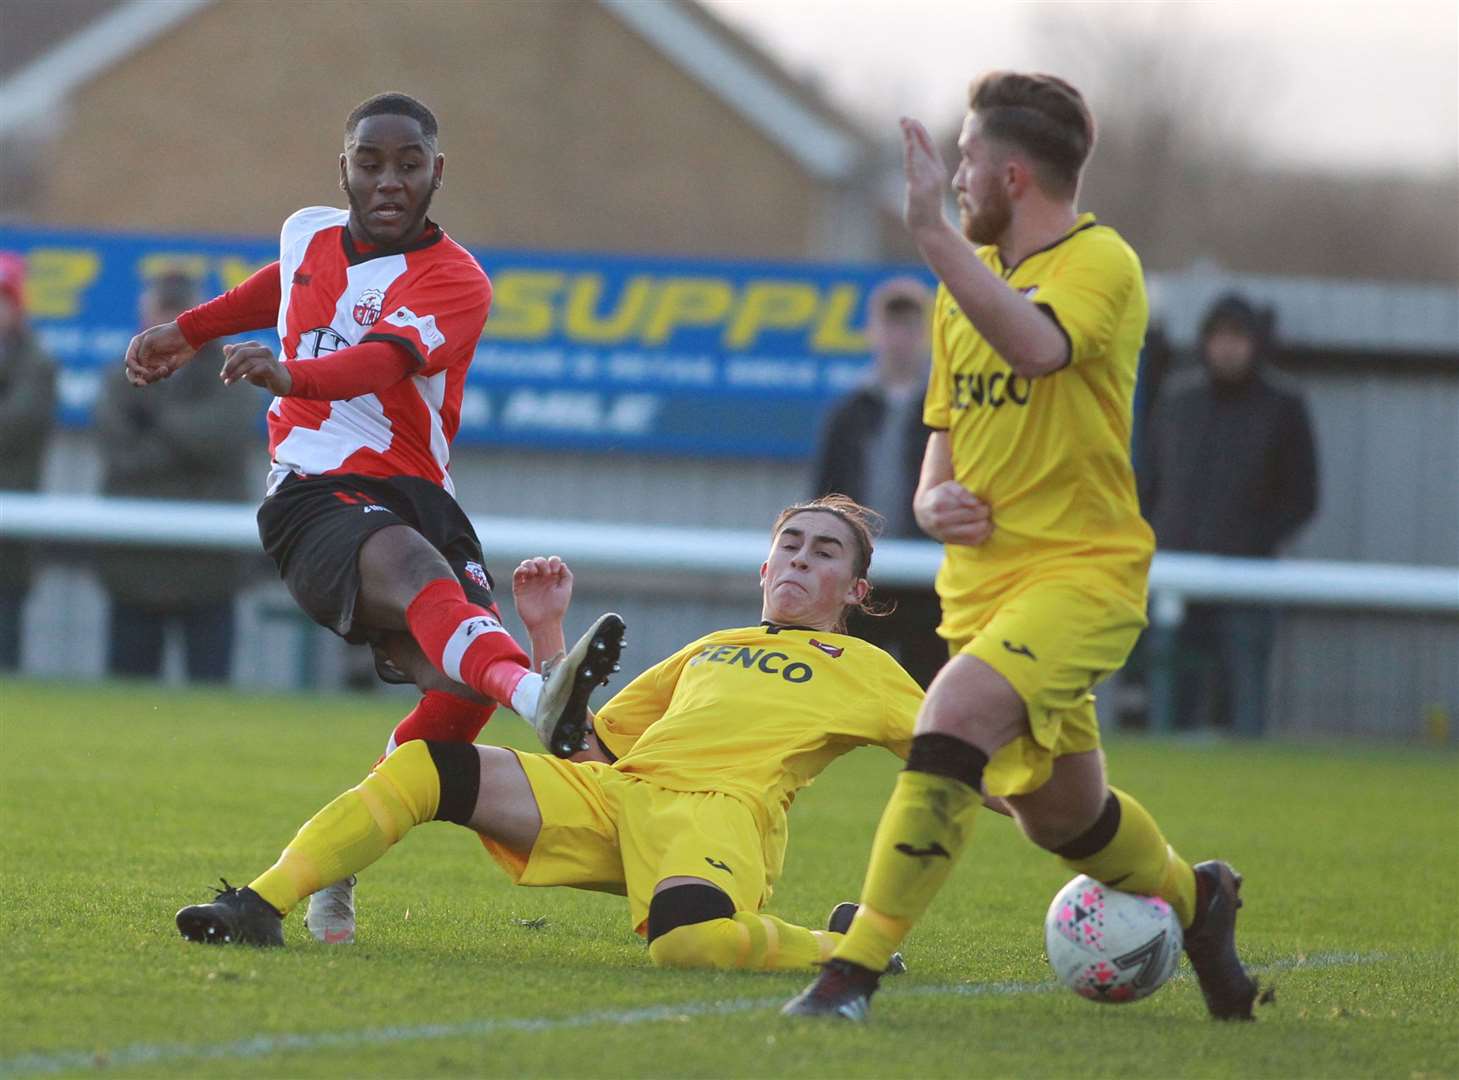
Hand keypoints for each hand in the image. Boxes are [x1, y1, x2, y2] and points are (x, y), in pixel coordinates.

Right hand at [124, 322, 195, 386]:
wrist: (187, 335)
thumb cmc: (167, 335)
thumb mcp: (150, 341)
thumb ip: (142, 355)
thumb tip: (142, 370)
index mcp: (137, 346)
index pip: (129, 362)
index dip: (135, 368)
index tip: (144, 371)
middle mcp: (143, 356)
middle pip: (133, 373)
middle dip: (136, 380)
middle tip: (140, 383)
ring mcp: (154, 363)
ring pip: (149, 377)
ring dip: (156, 375)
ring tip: (165, 368)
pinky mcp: (165, 368)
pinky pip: (163, 375)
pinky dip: (168, 369)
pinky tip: (174, 358)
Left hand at [219, 341, 292, 394]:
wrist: (283, 382)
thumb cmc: (263, 373)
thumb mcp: (248, 365)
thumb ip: (237, 356)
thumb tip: (225, 348)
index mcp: (254, 346)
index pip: (235, 349)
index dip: (227, 361)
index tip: (223, 374)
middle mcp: (262, 349)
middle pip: (241, 353)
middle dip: (229, 365)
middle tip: (223, 377)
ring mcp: (268, 358)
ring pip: (248, 362)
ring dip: (236, 373)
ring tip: (228, 383)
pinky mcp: (273, 368)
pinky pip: (258, 369)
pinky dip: (249, 374)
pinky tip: (245, 379)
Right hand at [512, 556, 572, 631]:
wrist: (544, 623)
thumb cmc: (556, 609)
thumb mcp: (566, 591)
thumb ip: (566, 576)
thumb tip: (561, 564)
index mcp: (552, 578)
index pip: (551, 562)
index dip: (553, 562)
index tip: (555, 571)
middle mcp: (540, 578)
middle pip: (539, 561)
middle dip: (542, 563)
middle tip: (546, 574)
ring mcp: (529, 582)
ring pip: (526, 564)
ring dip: (530, 564)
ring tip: (534, 572)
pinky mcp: (519, 588)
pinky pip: (517, 574)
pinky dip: (520, 569)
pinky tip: (526, 572)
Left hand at [900, 116, 951, 234]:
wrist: (930, 229)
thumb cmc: (927, 211)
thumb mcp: (926, 189)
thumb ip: (922, 176)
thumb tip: (914, 166)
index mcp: (938, 172)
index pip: (929, 148)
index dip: (921, 134)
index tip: (912, 122)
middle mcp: (935, 173)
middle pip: (923, 148)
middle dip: (914, 132)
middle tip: (905, 118)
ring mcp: (928, 181)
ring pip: (918, 154)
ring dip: (910, 138)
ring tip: (904, 124)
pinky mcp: (919, 189)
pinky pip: (913, 167)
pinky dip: (911, 153)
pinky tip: (906, 143)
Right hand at [915, 480, 992, 545]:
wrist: (924, 512)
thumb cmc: (941, 496)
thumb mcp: (948, 487)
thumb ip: (962, 492)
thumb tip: (975, 503)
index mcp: (939, 505)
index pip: (966, 509)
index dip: (980, 507)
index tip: (984, 505)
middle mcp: (939, 521)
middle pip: (969, 520)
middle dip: (982, 516)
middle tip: (987, 511)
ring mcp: (943, 533)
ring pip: (971, 533)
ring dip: (984, 528)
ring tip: (988, 522)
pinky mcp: (949, 541)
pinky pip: (969, 542)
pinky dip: (981, 536)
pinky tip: (986, 530)